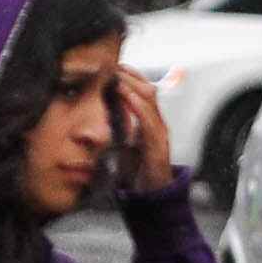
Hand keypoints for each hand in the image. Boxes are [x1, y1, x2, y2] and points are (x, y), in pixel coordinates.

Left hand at [113, 65, 174, 192]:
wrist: (151, 196)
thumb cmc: (138, 172)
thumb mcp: (124, 146)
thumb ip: (118, 130)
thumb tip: (101, 118)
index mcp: (149, 123)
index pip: (143, 93)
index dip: (131, 78)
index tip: (115, 67)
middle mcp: (157, 125)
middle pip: (148, 91)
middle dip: (132, 76)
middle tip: (115, 66)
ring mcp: (160, 134)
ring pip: (150, 102)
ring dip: (133, 87)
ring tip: (119, 77)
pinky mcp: (158, 146)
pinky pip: (149, 122)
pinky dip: (138, 107)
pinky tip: (128, 98)